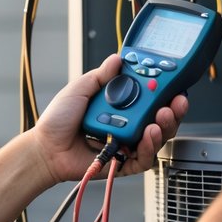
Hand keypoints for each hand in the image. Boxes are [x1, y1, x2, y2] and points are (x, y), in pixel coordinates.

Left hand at [32, 54, 187, 185]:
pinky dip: (149, 147)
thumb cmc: (58, 120)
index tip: (174, 83)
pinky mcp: (123, 163)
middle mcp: (127, 123)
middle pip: (160, 118)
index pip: (150, 97)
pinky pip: (144, 159)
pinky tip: (149, 135)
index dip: (164, 91)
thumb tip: (117, 58)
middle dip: (173, 109)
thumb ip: (101, 76)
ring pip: (157, 138)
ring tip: (161, 117)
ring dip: (164, 126)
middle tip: (176, 101)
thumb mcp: (80, 89)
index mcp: (120, 105)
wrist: (46, 147)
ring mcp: (127, 144)